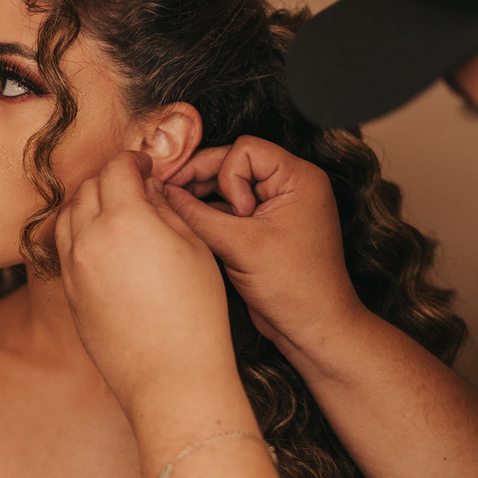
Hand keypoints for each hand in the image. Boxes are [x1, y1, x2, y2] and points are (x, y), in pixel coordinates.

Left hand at [55, 151, 237, 415]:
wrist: (169, 377)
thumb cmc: (195, 314)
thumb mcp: (194, 248)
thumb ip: (166, 209)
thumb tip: (148, 189)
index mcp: (124, 219)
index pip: (117, 168)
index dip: (134, 160)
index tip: (146, 166)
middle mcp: (89, 238)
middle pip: (88, 187)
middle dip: (110, 178)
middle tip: (134, 185)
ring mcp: (73, 267)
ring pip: (68, 215)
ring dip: (89, 203)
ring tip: (115, 212)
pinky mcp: (69, 293)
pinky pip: (64, 247)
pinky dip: (79, 233)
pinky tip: (104, 243)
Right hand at [165, 136, 366, 353]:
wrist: (314, 328)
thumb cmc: (294, 288)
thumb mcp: (240, 246)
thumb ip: (196, 215)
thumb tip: (163, 192)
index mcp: (298, 178)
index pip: (245, 149)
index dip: (227, 176)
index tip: (238, 214)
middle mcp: (289, 186)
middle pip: (232, 164)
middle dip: (204, 181)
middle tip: (174, 197)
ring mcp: (276, 207)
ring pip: (226, 187)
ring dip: (204, 199)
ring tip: (182, 215)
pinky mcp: (263, 227)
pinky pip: (230, 209)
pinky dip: (211, 216)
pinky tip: (193, 227)